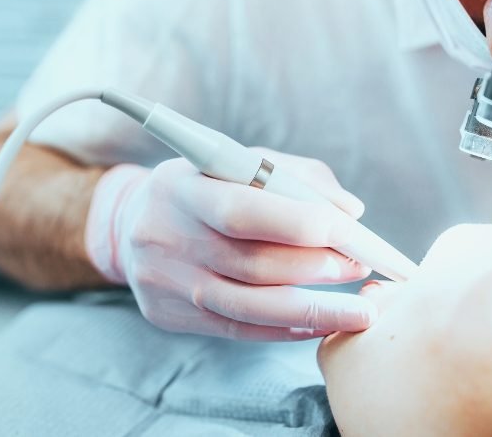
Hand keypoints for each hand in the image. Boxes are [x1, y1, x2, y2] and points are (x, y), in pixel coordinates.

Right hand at [85, 148, 375, 340]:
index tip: (353, 232)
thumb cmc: (204, 185)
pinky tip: (319, 325)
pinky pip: (237, 329)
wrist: (131, 223)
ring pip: (248, 307)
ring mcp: (165, 283)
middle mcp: (166, 237)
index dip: (302, 224)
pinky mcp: (170, 315)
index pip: (243, 211)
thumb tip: (351, 210)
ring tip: (358, 310)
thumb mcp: (240, 162)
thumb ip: (297, 178)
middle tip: (361, 267)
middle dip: (317, 268)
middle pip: (251, 264)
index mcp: (181, 187)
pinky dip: (285, 329)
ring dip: (313, 311)